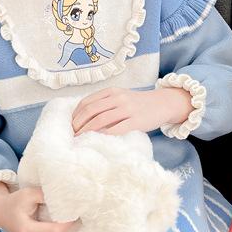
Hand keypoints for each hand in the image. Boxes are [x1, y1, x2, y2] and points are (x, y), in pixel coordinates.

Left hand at [71, 86, 193, 135]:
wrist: (162, 103)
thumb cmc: (137, 103)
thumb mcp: (120, 97)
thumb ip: (105, 103)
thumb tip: (82, 119)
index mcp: (111, 91)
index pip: (87, 102)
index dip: (75, 114)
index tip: (69, 125)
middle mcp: (118, 98)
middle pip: (90, 110)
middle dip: (78, 124)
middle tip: (71, 134)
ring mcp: (127, 109)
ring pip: (100, 120)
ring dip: (87, 131)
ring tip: (79, 139)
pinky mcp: (136, 121)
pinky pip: (116, 129)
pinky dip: (103, 135)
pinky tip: (96, 140)